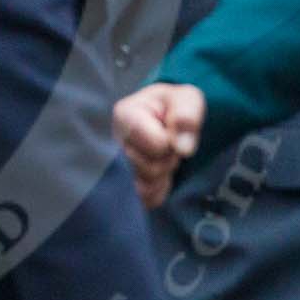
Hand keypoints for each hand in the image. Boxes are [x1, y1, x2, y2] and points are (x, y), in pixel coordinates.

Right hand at [112, 83, 204, 207]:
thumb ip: (186, 117)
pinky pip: (145, 200)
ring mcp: (114, 165)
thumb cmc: (172, 105)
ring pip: (146, 187)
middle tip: (168, 144)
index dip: (171, 143)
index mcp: (124, 115)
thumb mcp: (187, 99)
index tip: (171, 131)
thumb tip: (183, 148)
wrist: (162, 115)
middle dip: (168, 159)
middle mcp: (113, 142)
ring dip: (163, 174)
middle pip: (150, 168)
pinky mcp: (121, 186)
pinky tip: (158, 173)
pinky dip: (158, 190)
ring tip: (161, 156)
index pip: (156, 144)